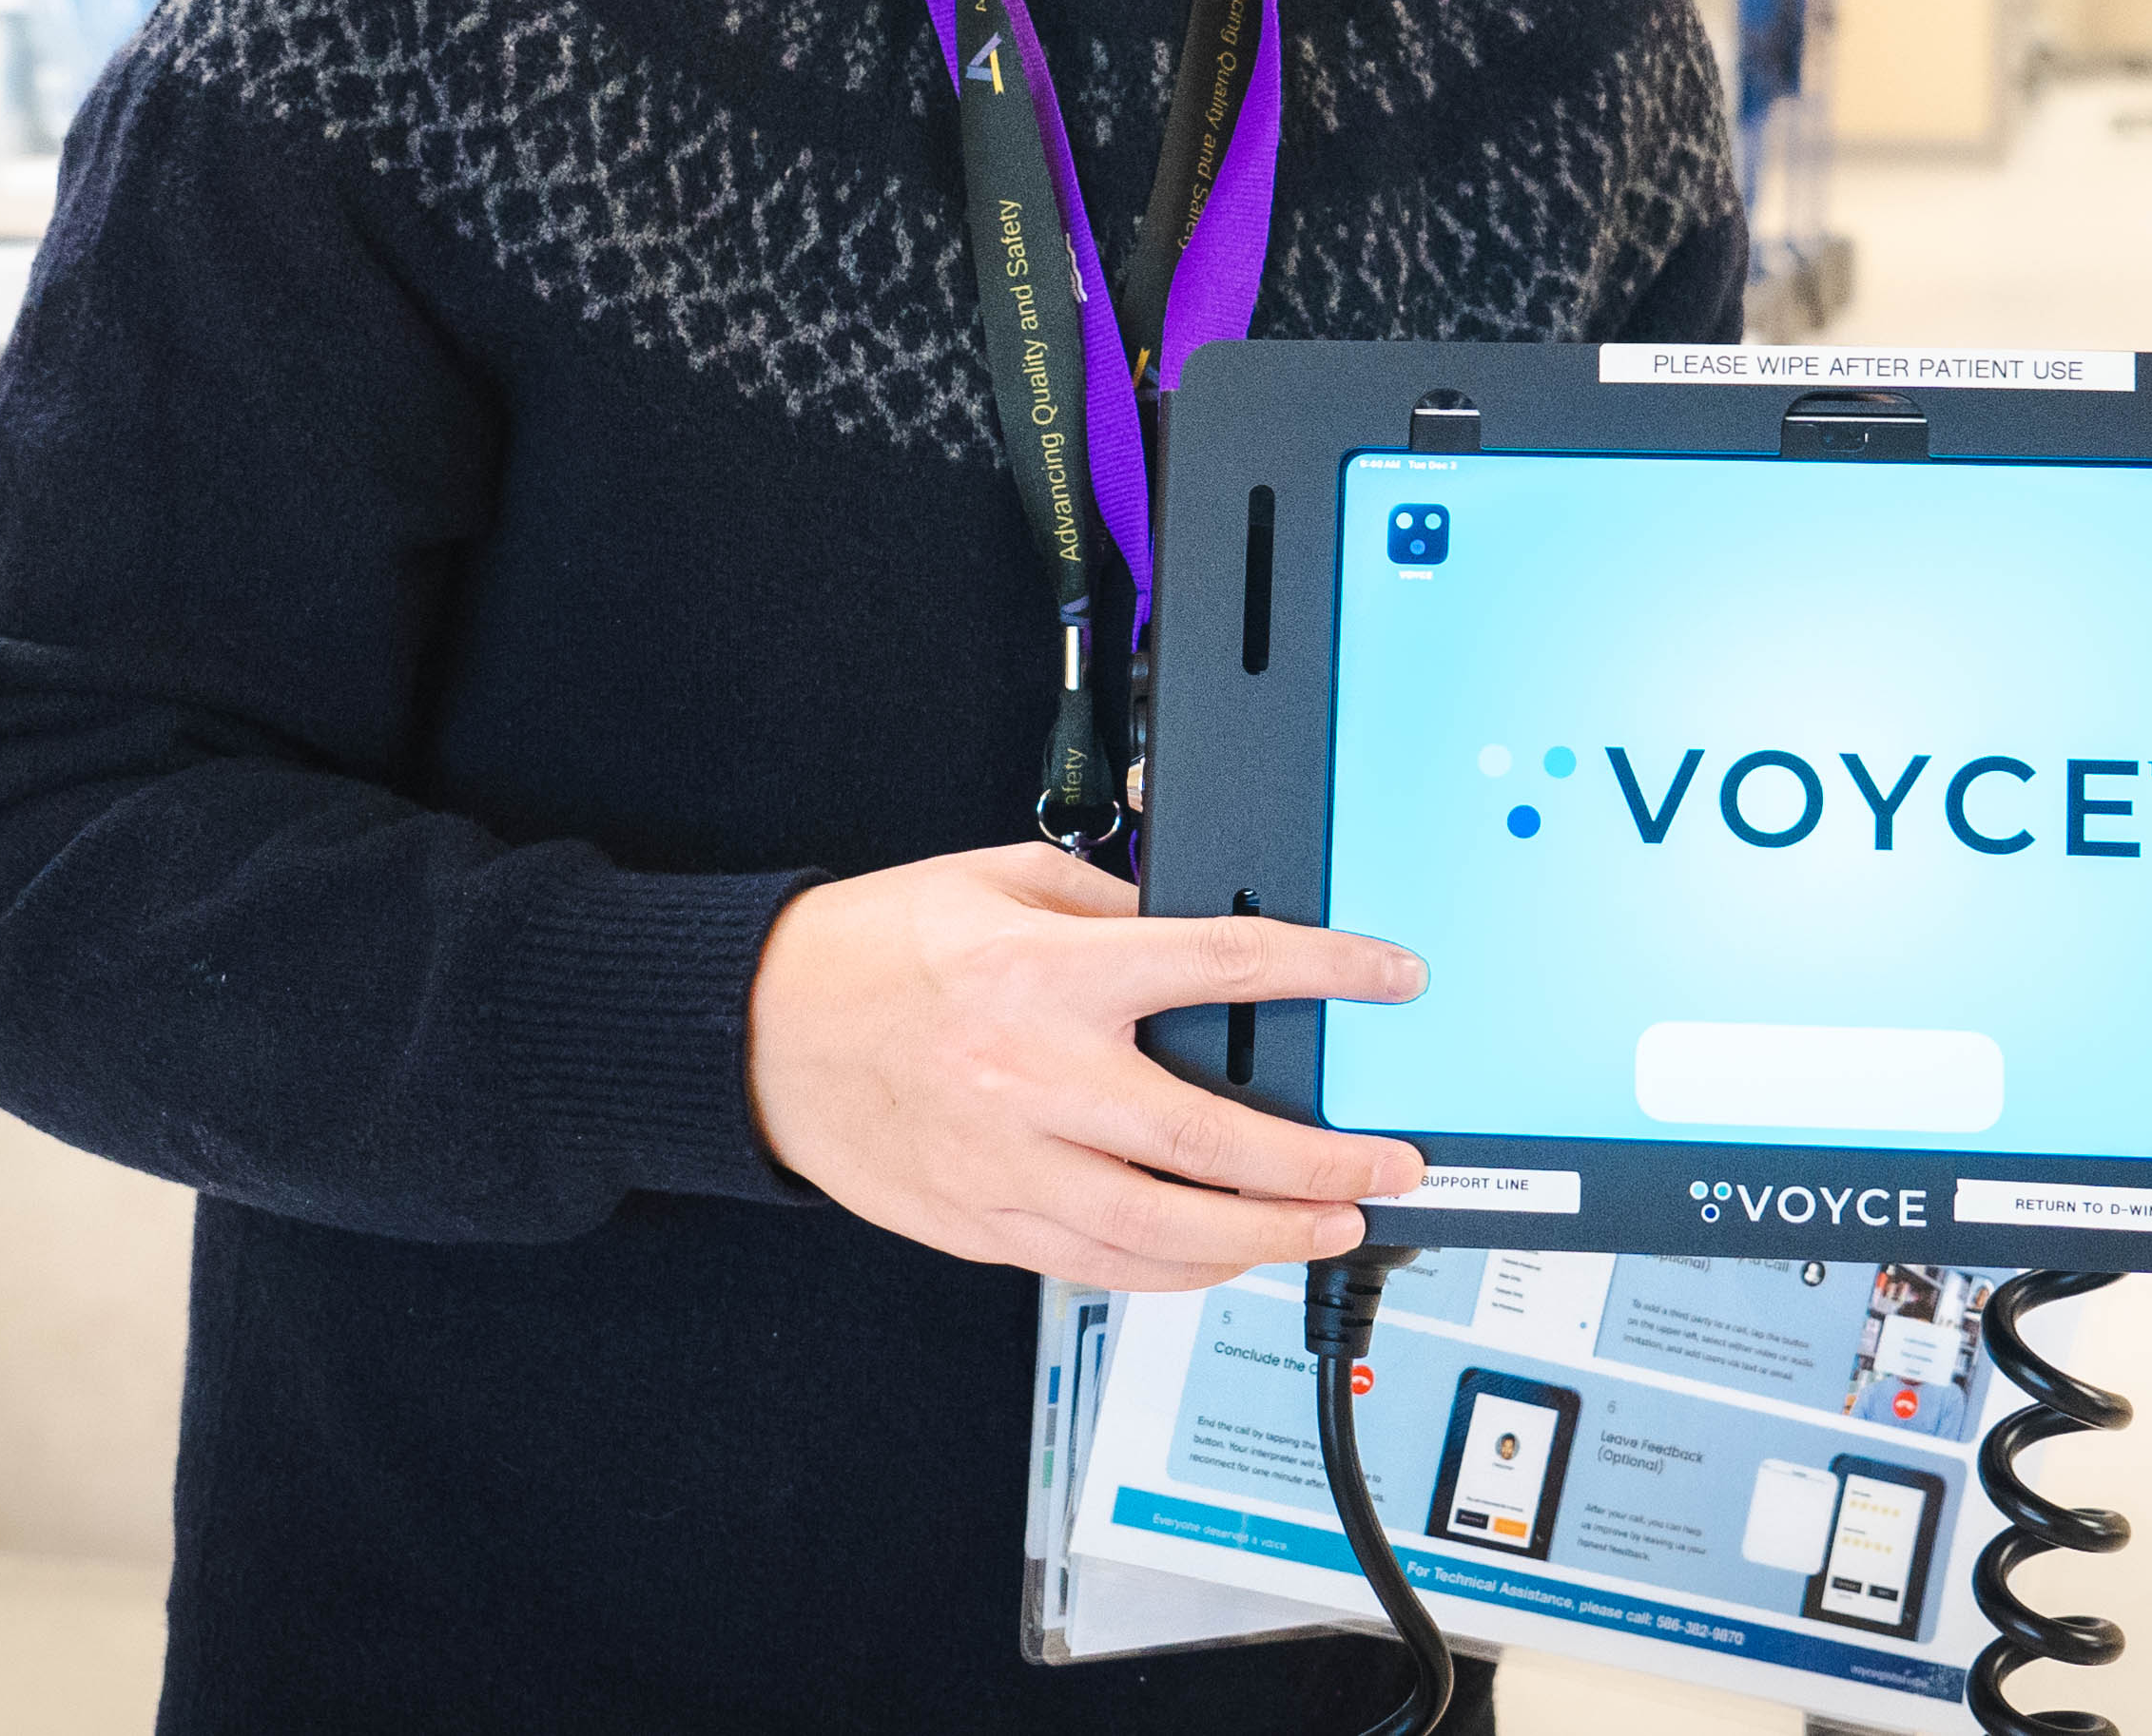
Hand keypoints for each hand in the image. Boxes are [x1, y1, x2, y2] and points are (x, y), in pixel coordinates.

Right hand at [745, 842, 1429, 1290]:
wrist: (760, 1034)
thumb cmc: (871, 952)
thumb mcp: (996, 881)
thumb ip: (1107, 900)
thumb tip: (1195, 920)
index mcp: (1048, 974)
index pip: (1222, 966)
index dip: (1327, 969)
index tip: (1391, 978)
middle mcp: (1036, 1078)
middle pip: (1212, 1141)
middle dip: (1321, 1164)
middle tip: (1386, 1169)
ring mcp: (1009, 1167)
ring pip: (1165, 1235)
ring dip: (1264, 1239)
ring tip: (1325, 1225)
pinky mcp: (983, 1226)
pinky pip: (1101, 1266)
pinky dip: (1176, 1270)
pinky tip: (1222, 1255)